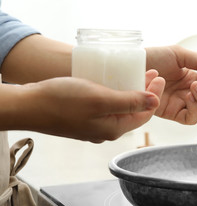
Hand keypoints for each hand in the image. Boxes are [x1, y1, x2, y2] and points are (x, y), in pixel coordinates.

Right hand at [5, 70, 164, 142]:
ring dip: (131, 92)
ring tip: (137, 76)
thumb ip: (129, 102)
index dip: (154, 96)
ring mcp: (95, 126)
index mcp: (114, 129)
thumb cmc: (63, 101)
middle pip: (134, 112)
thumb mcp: (101, 99)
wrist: (29, 106)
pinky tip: (115, 84)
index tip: (159, 78)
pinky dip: (116, 94)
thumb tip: (154, 102)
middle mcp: (106, 131)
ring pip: (121, 109)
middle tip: (151, 74)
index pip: (144, 114)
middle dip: (145, 93)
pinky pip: (107, 107)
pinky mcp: (85, 118)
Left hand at [146, 45, 196, 123]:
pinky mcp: (172, 113)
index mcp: (192, 76)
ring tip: (194, 87)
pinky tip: (189, 98)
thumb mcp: (179, 54)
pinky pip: (190, 118)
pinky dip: (195, 110)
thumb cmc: (154, 57)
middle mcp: (188, 91)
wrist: (133, 67)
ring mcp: (180, 103)